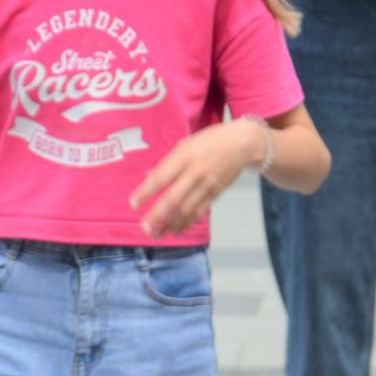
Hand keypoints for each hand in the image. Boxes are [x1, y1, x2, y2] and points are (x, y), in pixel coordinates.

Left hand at [130, 121, 260, 236]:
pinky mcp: (216, 193)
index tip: (132, 205)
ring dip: (171, 225)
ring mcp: (207, 184)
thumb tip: (146, 177)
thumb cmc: (210, 141)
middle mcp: (195, 172)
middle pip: (173, 198)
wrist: (243, 142)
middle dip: (157, 215)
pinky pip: (200, 211)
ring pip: (187, 210)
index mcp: (184, 156)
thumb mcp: (185, 144)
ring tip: (158, 234)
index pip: (160, 177)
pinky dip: (187, 223)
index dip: (145, 192)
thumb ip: (166, 163)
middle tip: (144, 228)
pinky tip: (176, 231)